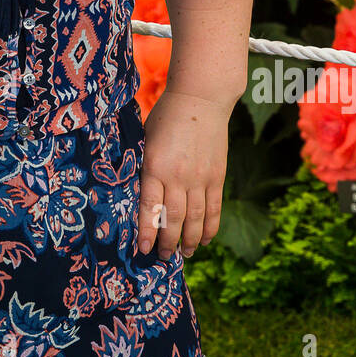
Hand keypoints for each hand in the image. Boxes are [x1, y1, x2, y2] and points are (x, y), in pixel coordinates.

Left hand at [136, 89, 230, 261]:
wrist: (201, 98)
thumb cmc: (166, 116)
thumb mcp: (146, 139)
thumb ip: (144, 167)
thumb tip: (138, 195)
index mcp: (155, 165)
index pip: (150, 207)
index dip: (147, 231)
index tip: (143, 249)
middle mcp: (178, 176)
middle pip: (175, 219)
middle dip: (168, 242)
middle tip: (163, 257)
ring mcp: (201, 178)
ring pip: (196, 219)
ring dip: (190, 240)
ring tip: (185, 253)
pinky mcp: (217, 176)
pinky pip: (214, 208)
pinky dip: (210, 228)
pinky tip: (205, 240)